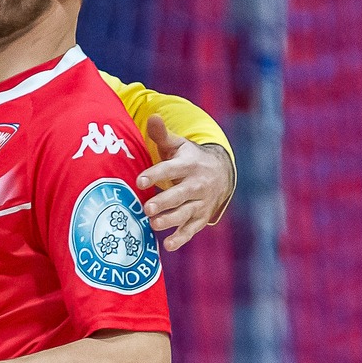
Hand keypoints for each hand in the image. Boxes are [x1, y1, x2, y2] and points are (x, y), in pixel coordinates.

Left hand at [136, 115, 234, 250]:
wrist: (221, 173)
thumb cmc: (189, 158)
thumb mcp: (178, 145)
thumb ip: (162, 135)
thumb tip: (152, 117)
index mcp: (188, 164)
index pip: (171, 169)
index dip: (156, 174)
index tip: (140, 180)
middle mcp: (197, 184)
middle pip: (180, 194)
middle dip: (164, 202)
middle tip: (147, 208)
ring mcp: (200, 203)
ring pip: (185, 213)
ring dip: (170, 220)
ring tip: (153, 224)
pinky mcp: (201, 218)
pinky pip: (191, 229)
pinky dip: (181, 238)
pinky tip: (167, 245)